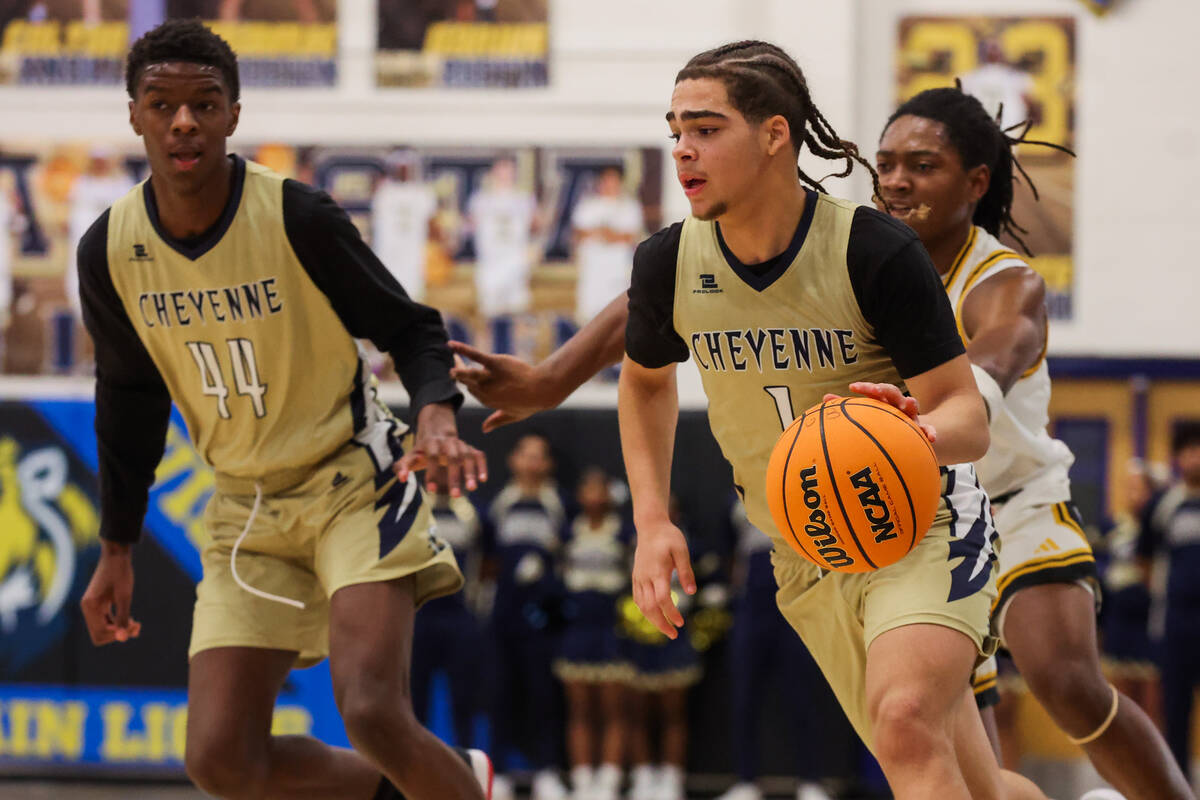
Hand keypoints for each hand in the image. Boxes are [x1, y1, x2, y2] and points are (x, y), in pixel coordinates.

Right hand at [80, 542, 140, 645]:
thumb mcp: (124, 596)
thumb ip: (123, 617)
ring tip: (137, 625)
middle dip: (118, 633)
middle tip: (136, 627)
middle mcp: (88, 609)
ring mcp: (93, 607)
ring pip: (104, 629)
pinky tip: (132, 620)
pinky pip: (107, 620)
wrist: (117, 555)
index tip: (132, 626)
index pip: (100, 634)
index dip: (116, 634)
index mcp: (90, 607)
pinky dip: (118, 622)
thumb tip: (123, 638)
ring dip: (120, 629)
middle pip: (100, 634)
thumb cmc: (121, 572)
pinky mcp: (99, 604)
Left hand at [394, 402, 487, 495]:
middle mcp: (448, 443)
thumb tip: (402, 479)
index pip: (433, 457)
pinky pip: (479, 456)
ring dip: (470, 472)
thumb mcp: (409, 456)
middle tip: (455, 496)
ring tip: (472, 488)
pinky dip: (482, 466)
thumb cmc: (421, 452)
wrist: (437, 433)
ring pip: (468, 456)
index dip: (432, 472)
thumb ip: (402, 466)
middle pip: (453, 457)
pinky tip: (483, 479)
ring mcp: (461, 445)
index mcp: (431, 443)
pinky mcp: (470, 449)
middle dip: (454, 476)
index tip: (431, 489)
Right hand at [449, 341, 559, 432]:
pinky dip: (463, 349)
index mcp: (488, 401)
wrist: (542, 390)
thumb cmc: (530, 403)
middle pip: (468, 382)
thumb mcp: (513, 415)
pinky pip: (475, 355)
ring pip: (468, 374)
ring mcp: (489, 377)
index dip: (470, 385)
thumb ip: (497, 420)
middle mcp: (485, 390)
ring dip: (459, 371)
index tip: (468, 379)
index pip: (473, 391)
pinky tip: (451, 345)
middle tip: (456, 369)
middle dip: (461, 375)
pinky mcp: (494, 363)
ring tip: (452, 369)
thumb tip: (484, 429)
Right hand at [631, 520, 695, 638]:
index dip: (671, 613)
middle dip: (661, 624)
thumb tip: (692, 592)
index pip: (662, 598)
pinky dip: (645, 611)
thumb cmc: (669, 537)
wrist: (650, 526)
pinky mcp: (636, 577)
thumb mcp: (682, 550)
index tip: (681, 623)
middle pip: (650, 607)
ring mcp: (638, 577)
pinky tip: (655, 616)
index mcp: (657, 571)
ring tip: (666, 629)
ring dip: (653, 620)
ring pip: (642, 605)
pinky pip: (638, 598)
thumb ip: (686, 571)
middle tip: (674, 635)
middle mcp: (645, 577)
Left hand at [827, 382, 936, 442]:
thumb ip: (849, 409)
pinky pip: (929, 430)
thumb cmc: (887, 426)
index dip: (865, 388)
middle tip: (875, 390)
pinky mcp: (924, 431)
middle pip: (893, 394)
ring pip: (914, 408)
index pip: (875, 391)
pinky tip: (931, 437)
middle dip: (885, 390)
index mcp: (885, 403)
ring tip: (910, 402)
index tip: (852, 387)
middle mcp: (899, 407)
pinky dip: (931, 432)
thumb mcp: (871, 418)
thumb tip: (825, 399)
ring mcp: (913, 418)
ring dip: (912, 404)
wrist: (915, 436)